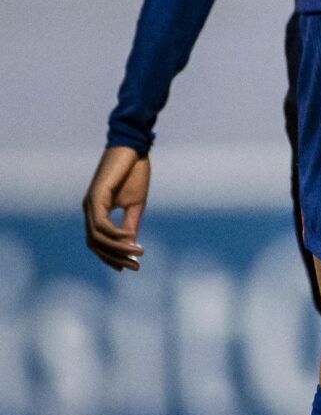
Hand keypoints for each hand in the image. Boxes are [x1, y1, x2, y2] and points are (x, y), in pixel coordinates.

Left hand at [84, 145, 151, 270]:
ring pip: (97, 237)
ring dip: (117, 248)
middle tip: (135, 265)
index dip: (111, 257)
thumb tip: (130, 245)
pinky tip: (130, 237)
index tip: (129, 266)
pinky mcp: (96, 196)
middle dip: (114, 258)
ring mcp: (90, 203)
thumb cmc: (134, 173)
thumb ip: (130, 224)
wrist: (134, 148)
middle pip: (95, 244)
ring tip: (136, 252)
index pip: (98, 242)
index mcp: (97, 211)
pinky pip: (101, 223)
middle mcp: (89, 209)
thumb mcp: (135, 204)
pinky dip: (114, 233)